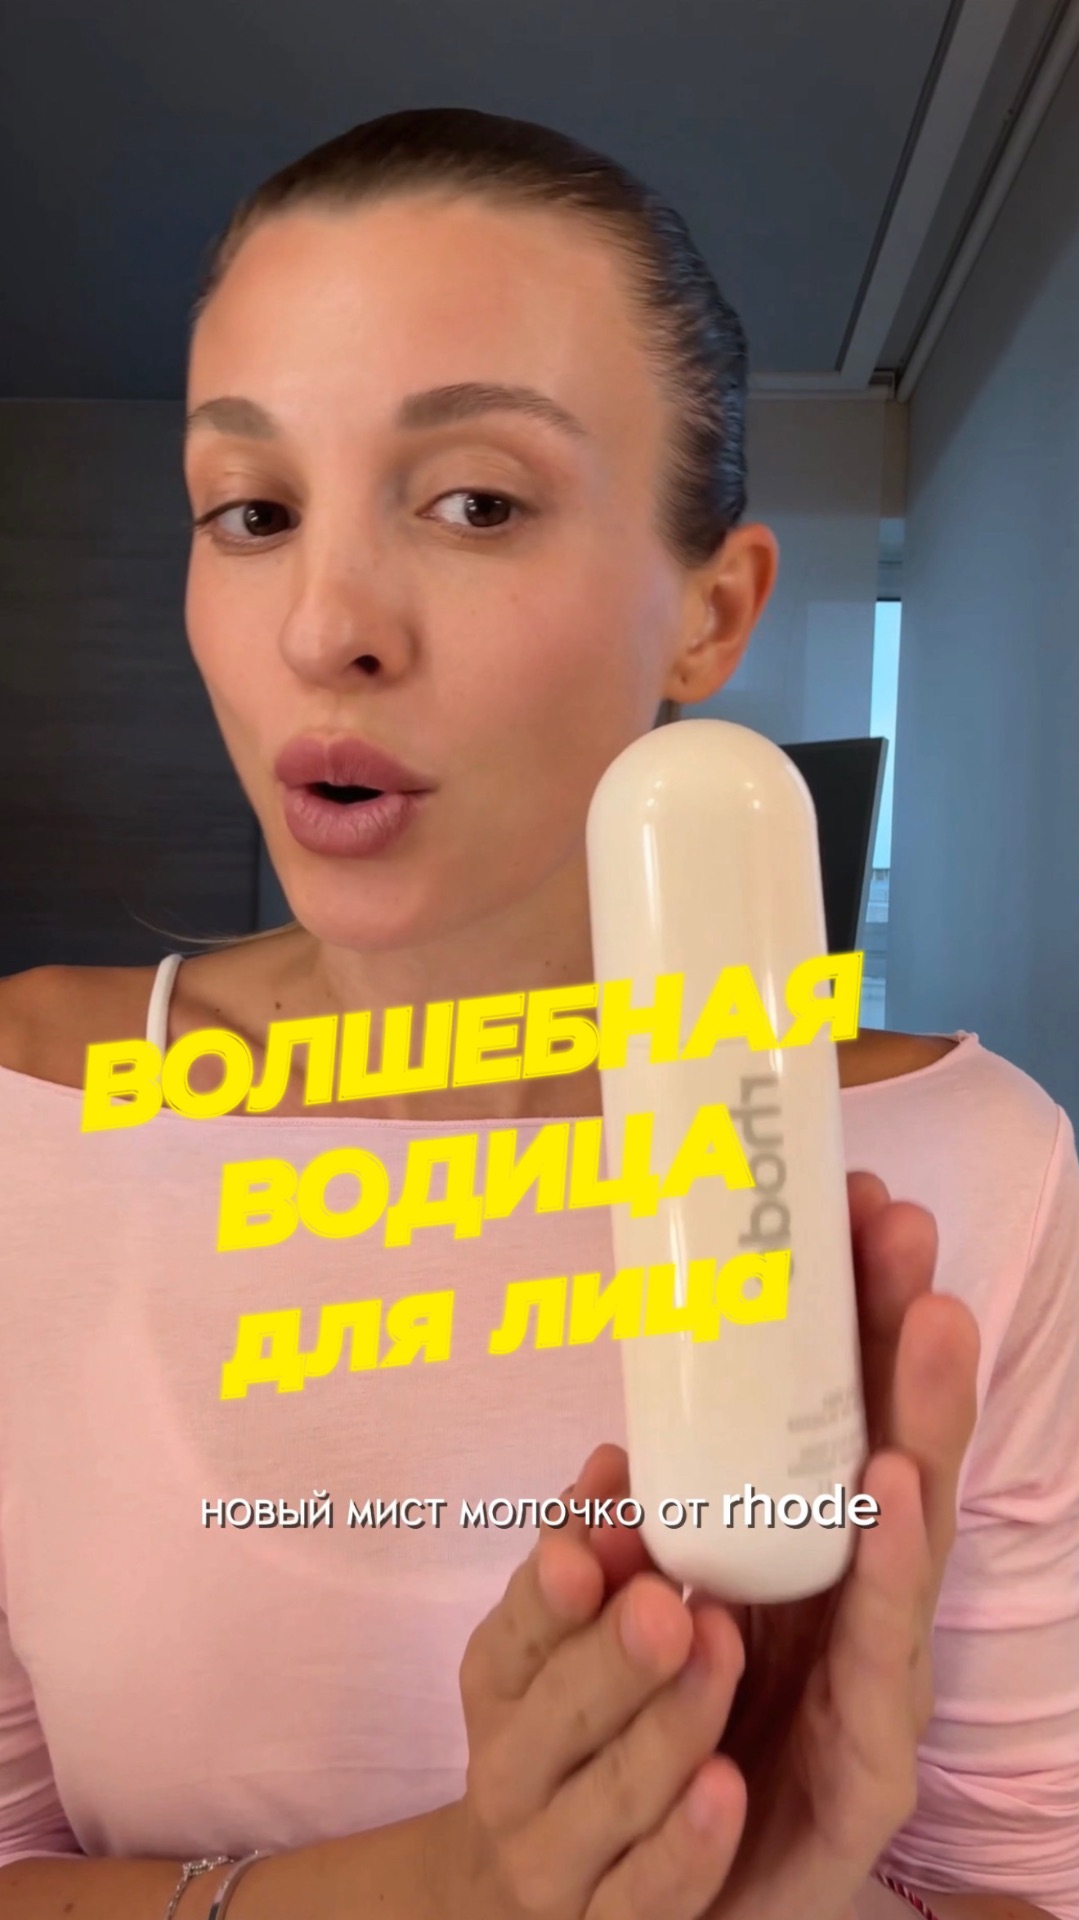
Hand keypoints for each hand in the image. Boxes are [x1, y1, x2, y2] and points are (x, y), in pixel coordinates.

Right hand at [453, 1490, 747, 1918]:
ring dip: (670, 1726)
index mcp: (501, 1683)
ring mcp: (559, 1863)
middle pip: (561, 1715)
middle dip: (614, 1656)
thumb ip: (593, 1551)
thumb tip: (617, 1460)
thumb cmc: (568, 1728)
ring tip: (719, 1653)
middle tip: (666, 1604)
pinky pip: (649, 1897)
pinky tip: (726, 1788)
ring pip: (616, 1798)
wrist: (531, 1890)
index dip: (549, 1594)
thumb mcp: (557, 1641)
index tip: (587, 1548)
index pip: (514, 1633)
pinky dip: (685, 1846)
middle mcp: (513, 1773)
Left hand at [582, 1173, 981, 1919]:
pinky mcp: (841, 1815)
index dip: (872, 1323)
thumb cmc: (662, 1725)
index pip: (859, 1424)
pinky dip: (865, 1644)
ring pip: (896, 1606)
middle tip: (923, 1278)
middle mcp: (860, 1628)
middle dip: (915, 1384)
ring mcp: (864, 1716)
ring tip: (899, 1446)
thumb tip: (612, 1450)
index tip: (870, 1212)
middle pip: (904, 1492)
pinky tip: (872, 1554)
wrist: (632, 1898)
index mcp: (822, 1564)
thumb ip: (638, 1532)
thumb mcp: (633, 1603)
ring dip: (902, 1508)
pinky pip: (856, 1732)